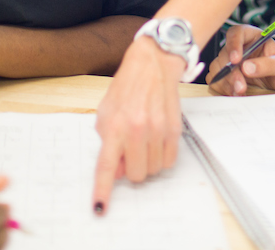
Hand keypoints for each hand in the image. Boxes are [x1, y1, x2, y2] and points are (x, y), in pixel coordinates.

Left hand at [92, 36, 185, 213]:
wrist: (152, 65)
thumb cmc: (126, 88)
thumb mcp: (105, 113)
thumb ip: (107, 142)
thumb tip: (116, 169)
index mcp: (114, 126)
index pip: (106, 166)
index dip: (102, 191)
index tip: (100, 209)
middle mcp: (136, 130)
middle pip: (135, 175)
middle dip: (130, 168)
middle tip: (128, 151)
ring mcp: (157, 131)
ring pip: (153, 170)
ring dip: (147, 161)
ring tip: (143, 141)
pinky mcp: (174, 129)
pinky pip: (169, 161)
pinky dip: (161, 157)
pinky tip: (156, 140)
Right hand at [206, 25, 274, 95]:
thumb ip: (268, 64)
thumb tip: (247, 67)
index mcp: (253, 38)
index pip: (237, 33)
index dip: (233, 44)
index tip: (236, 60)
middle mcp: (240, 48)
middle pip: (225, 54)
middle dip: (231, 72)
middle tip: (241, 86)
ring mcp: (232, 63)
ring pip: (218, 68)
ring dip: (227, 82)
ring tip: (240, 92)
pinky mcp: (228, 77)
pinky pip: (217, 81)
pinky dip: (224, 88)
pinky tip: (236, 94)